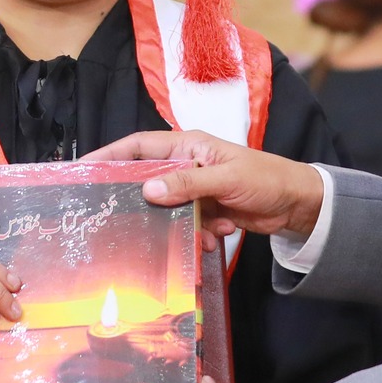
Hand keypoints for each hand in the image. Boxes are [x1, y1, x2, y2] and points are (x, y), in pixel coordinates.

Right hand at [82, 130, 323, 249]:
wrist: (297, 204)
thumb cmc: (265, 179)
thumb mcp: (226, 179)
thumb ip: (188, 183)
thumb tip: (148, 189)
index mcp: (189, 145)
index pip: (139, 145)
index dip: (110, 155)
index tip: (84, 168)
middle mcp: (187, 164)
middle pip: (148, 179)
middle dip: (141, 200)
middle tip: (118, 217)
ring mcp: (195, 189)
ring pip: (168, 208)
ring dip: (179, 224)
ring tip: (197, 231)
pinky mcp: (205, 210)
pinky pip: (187, 224)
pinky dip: (197, 234)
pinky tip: (214, 236)